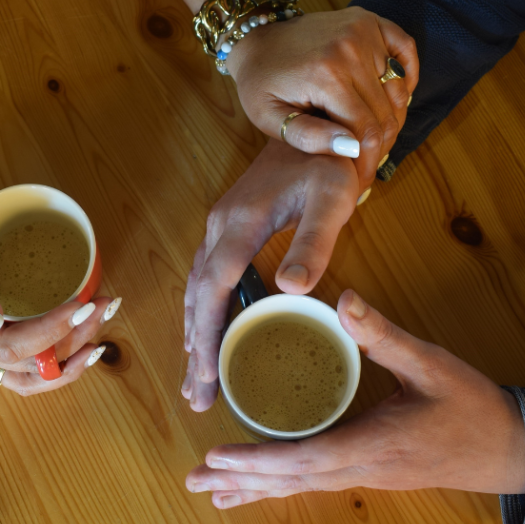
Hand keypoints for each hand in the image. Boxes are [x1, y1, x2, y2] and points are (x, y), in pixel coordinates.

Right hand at [0, 209, 118, 395]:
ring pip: (33, 372)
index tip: (81, 305)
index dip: (51, 331)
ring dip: (70, 356)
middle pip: (30, 364)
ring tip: (101, 327)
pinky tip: (80, 335)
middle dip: (73, 341)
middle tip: (104, 309)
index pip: (12, 347)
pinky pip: (29, 359)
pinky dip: (58, 353)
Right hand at [183, 139, 357, 410]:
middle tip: (196, 396)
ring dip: (194, 334)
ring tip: (194, 377)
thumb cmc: (327, 164)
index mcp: (239, 224)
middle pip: (198, 296)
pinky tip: (205, 332)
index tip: (207, 375)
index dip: (208, 333)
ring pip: (196, 290)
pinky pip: (205, 278)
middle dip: (195, 349)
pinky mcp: (226, 228)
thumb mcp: (330, 200)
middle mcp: (218, 227)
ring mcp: (218, 227)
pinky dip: (201, 312)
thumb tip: (292, 289)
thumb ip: (312, 242)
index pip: (215, 288)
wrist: (314, 128)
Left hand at [186, 290, 524, 507]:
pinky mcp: (365, 472)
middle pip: (292, 480)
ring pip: (299, 486)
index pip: (306, 458)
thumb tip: (343, 301)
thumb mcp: (431, 364)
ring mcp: (362, 475)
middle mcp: (360, 468)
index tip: (218, 457)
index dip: (259, 460)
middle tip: (193, 479)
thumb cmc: (470, 407)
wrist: (507, 448)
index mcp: (373, 443)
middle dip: (241, 480)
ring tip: (211, 492)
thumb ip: (384, 336)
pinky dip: (280, 485)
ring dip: (253, 488)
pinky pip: (313, 483)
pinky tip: (259, 490)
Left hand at [227, 7, 418, 187]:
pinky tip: (392, 99)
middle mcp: (350, 49)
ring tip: (369, 136)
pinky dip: (406, 78)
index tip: (360, 180)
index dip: (367, 162)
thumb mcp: (268, 118)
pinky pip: (406, 51)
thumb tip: (351, 149)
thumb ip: (307, 137)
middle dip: (379, 146)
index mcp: (326, 75)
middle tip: (365, 164)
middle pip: (386, 114)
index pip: (367, 132)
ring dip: (390, 117)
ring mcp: (363, 30)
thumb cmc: (260, 84)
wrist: (254, 39)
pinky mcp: (369, 20)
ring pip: (397, 89)